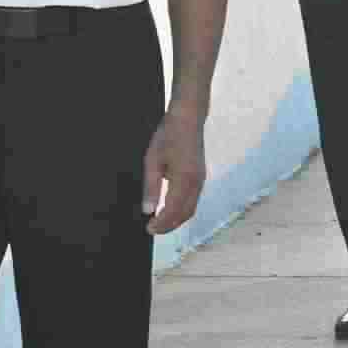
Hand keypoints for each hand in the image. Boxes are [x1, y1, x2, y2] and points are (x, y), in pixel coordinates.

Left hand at [143, 108, 207, 237]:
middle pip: (185, 214)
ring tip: (160, 222)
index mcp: (184, 180)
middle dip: (169, 226)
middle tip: (152, 229)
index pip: (172, 211)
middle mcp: (196, 183)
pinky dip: (182, 210)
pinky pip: (193, 201)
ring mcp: (201, 180)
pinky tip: (170, 209)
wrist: (188, 119)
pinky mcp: (200, 177)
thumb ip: (151, 188)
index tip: (148, 229)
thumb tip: (147, 210)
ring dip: (176, 220)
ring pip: (191, 209)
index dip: (161, 224)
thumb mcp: (153, 161)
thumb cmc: (168, 136)